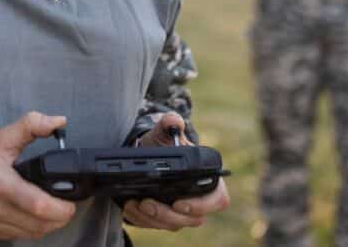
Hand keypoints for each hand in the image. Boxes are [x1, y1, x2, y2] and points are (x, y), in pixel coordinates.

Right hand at [0, 112, 76, 240]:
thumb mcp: (3, 137)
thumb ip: (31, 126)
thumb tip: (58, 121)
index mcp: (0, 183)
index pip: (38, 205)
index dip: (61, 207)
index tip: (70, 201)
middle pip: (40, 223)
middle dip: (60, 217)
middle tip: (66, 205)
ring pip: (34, 232)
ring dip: (49, 224)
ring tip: (54, 209)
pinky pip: (22, 236)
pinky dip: (34, 228)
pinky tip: (36, 216)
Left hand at [122, 114, 230, 231]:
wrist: (146, 155)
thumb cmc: (162, 146)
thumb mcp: (163, 132)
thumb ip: (169, 124)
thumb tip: (174, 121)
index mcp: (207, 180)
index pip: (217, 199)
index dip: (201, 205)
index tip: (178, 203)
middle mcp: (198, 200)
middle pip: (192, 219)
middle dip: (167, 214)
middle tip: (147, 202)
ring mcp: (181, 212)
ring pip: (173, 224)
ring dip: (151, 218)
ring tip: (134, 203)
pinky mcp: (164, 219)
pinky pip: (156, 226)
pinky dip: (141, 219)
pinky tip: (129, 207)